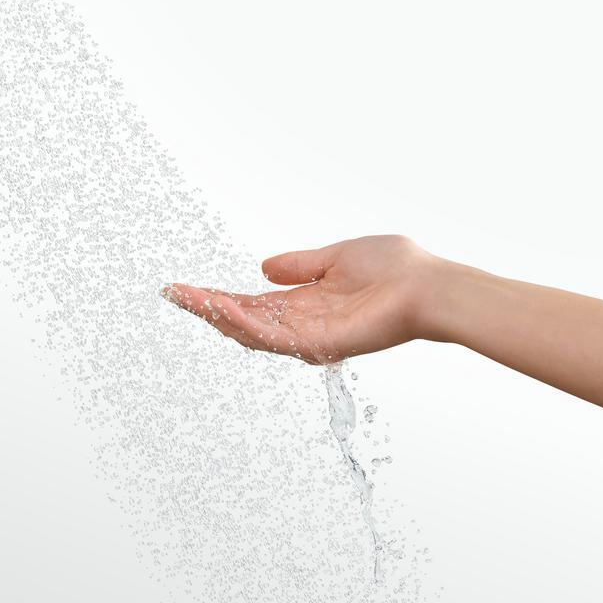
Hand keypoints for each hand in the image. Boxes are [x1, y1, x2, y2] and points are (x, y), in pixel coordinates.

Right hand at [163, 235, 443, 364]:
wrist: (428, 284)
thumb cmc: (395, 268)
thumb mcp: (335, 257)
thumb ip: (300, 265)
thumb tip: (265, 267)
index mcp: (305, 304)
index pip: (252, 303)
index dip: (218, 296)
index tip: (186, 287)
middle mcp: (303, 325)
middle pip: (244, 321)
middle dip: (207, 308)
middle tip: (173, 294)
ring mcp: (310, 338)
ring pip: (251, 332)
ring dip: (216, 315)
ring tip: (186, 298)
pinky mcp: (320, 346)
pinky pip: (274, 339)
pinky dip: (245, 324)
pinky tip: (221, 307)